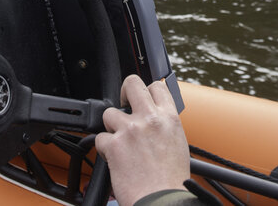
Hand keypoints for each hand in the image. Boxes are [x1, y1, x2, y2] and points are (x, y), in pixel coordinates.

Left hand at [95, 75, 189, 205]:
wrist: (161, 201)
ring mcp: (130, 130)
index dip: (146, 90)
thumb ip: (163, 125)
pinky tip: (115, 159)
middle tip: (123, 104)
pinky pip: (100, 138)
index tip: (141, 97)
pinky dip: (104, 148)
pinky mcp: (114, 145)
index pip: (156, 86)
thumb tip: (153, 117)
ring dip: (111, 126)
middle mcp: (150, 119)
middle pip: (131, 83)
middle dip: (124, 92)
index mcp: (169, 118)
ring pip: (109, 113)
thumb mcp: (178, 143)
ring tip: (120, 142)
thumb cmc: (171, 180)